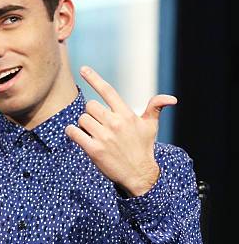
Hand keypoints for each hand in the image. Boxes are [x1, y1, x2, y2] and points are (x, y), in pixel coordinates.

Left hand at [65, 66, 176, 196]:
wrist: (139, 174)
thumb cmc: (144, 148)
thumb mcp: (151, 126)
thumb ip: (155, 108)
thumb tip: (172, 99)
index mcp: (126, 114)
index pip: (108, 91)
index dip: (94, 78)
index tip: (83, 69)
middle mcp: (115, 123)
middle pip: (90, 106)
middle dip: (91, 113)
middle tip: (99, 124)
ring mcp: (104, 136)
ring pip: (82, 119)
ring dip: (84, 125)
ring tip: (93, 133)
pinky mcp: (94, 150)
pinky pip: (74, 133)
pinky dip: (72, 132)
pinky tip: (77, 135)